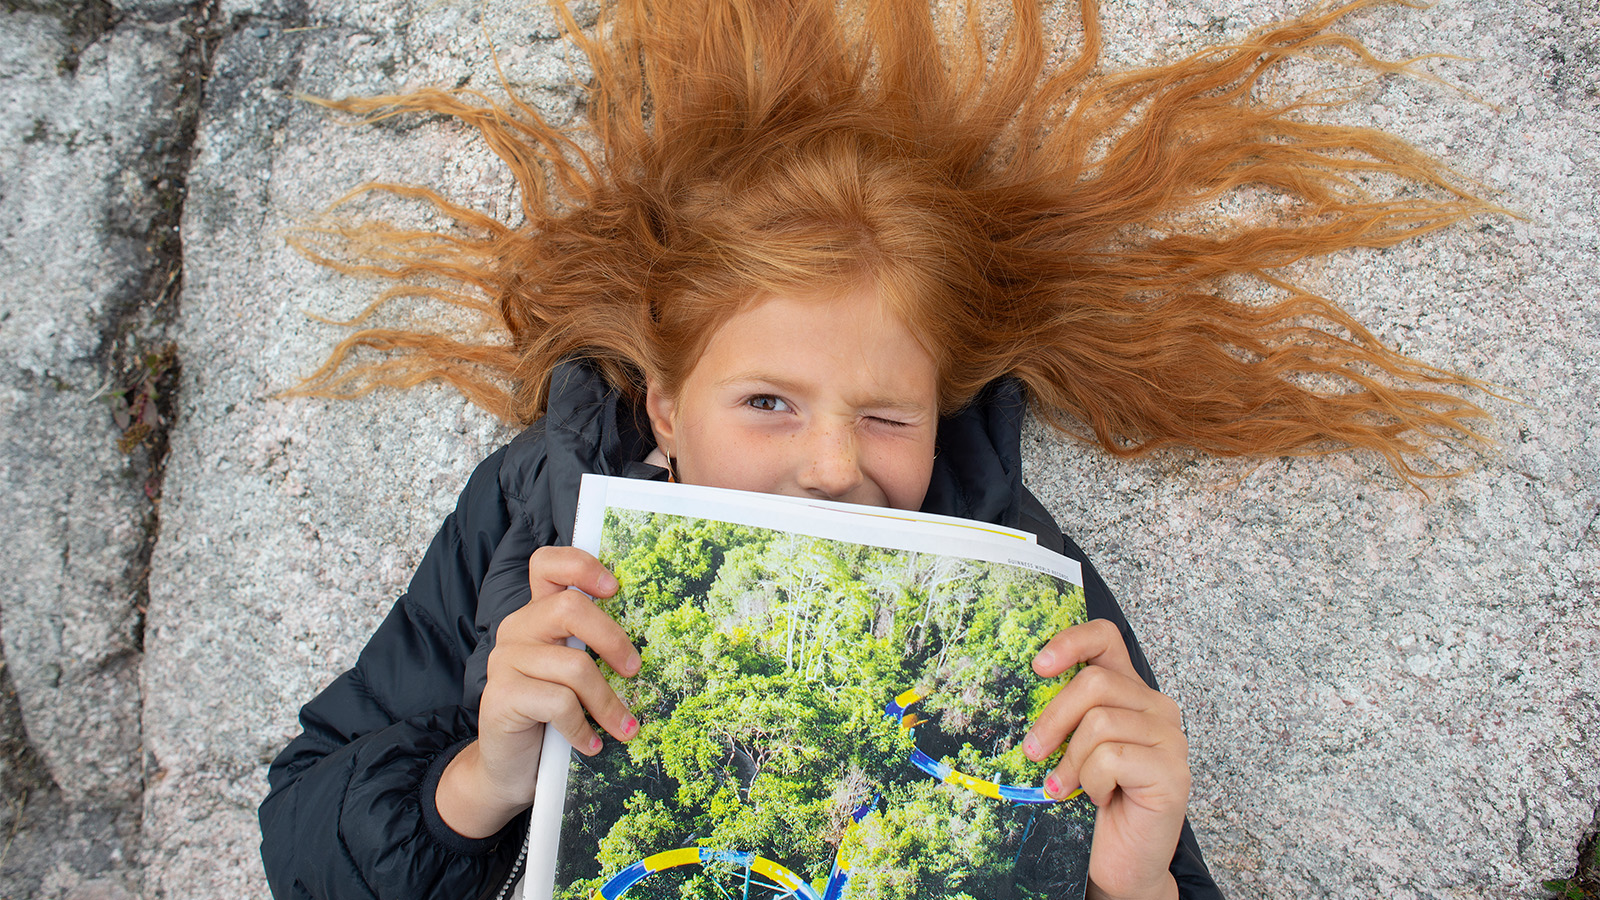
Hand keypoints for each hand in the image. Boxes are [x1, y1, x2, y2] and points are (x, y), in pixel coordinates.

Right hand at [436, 546, 641, 837]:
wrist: (509, 766)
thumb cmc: (551, 715)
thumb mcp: (572, 674)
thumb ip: (591, 647)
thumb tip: (647, 644)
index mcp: (537, 614)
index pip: (547, 565)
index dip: (580, 565)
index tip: (613, 588)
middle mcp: (517, 629)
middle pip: (570, 609)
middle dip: (612, 640)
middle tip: (634, 670)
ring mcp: (505, 661)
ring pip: (574, 666)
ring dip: (607, 702)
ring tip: (624, 727)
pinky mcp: (502, 695)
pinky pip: (559, 703)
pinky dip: (583, 727)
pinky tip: (591, 744)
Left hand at [1022, 619, 1187, 899]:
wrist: (1122, 859)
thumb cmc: (1094, 799)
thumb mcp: (1074, 745)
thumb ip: (1066, 711)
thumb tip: (1025, 683)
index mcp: (1131, 692)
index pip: (1105, 638)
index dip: (1070, 641)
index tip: (1037, 666)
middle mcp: (1156, 708)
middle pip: (1094, 682)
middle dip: (1053, 718)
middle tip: (1032, 751)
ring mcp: (1170, 738)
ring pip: (1099, 723)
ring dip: (1071, 761)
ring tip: (1066, 786)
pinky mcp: (1172, 771)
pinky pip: (1111, 758)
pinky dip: (1091, 782)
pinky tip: (1100, 798)